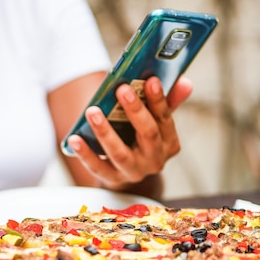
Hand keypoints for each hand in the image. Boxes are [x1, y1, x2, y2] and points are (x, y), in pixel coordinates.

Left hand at [65, 76, 192, 190]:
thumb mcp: (155, 121)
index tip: (151, 80)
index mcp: (169, 143)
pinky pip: (98, 167)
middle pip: (148, 134)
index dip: (159, 100)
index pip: (166, 119)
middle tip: (121, 89)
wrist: (125, 171)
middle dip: (135, 110)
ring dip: (106, 132)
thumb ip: (168, 102)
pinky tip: (74, 138)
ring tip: (92, 111)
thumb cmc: (139, 137)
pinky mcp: (112, 179)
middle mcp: (155, 160)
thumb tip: (185, 83)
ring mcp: (133, 172)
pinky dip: (85, 154)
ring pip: (120, 153)